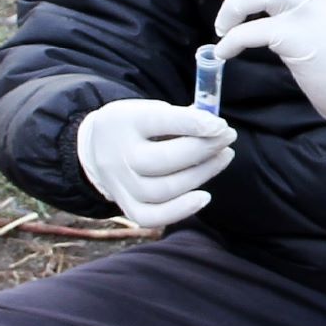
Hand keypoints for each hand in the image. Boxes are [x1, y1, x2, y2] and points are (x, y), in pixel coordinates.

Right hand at [76, 99, 234, 227]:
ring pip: (162, 190)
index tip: (220, 125)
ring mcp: (119, 184)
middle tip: (228, 137)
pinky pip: (151, 217)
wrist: (98, 145)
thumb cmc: (139, 123)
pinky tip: (203, 197)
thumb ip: (182, 116)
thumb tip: (216, 128)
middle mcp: (117, 155)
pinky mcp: (125, 205)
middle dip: (203, 149)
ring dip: (201, 174)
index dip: (192, 123)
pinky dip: (179, 211)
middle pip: (162, 160)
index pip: (158, 121)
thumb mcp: (152, 108)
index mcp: (124, 121)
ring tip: (223, 157)